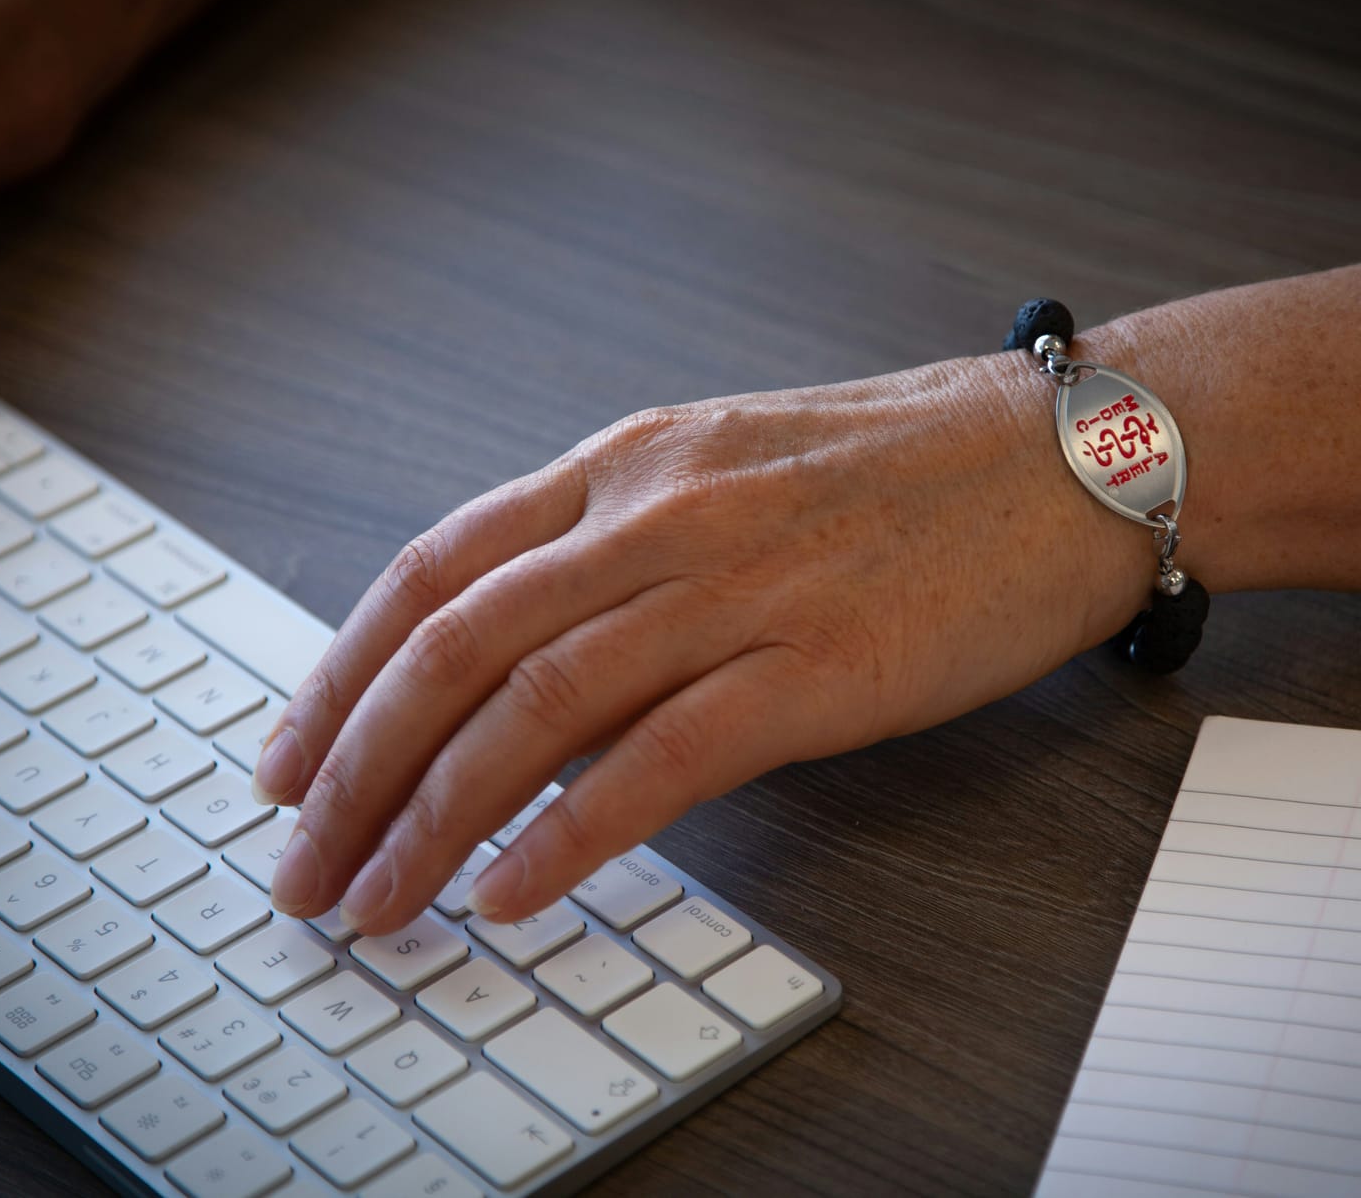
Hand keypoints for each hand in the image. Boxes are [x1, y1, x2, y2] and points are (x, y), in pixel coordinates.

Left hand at [254, 354, 1154, 934]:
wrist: (1072, 461)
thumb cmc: (914, 468)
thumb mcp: (739, 468)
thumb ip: (626, 550)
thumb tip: (529, 672)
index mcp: (635, 459)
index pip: (437, 565)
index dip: (340, 672)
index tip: (288, 759)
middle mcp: (664, 513)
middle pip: (457, 646)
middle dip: (355, 769)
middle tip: (303, 864)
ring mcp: (740, 587)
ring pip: (533, 709)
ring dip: (430, 822)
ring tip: (375, 901)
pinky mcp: (819, 668)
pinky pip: (657, 764)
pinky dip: (566, 839)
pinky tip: (510, 895)